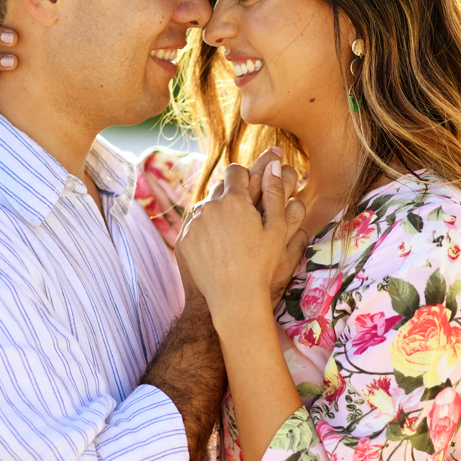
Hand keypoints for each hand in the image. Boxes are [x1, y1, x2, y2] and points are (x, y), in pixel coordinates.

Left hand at [177, 158, 305, 320]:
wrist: (234, 297)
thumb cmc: (261, 263)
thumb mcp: (276, 228)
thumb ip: (274, 192)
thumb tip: (273, 164)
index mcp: (234, 199)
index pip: (235, 171)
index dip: (245, 178)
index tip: (251, 192)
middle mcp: (209, 206)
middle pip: (219, 187)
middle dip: (231, 196)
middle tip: (243, 218)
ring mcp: (193, 223)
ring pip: (205, 206)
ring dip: (216, 212)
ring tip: (230, 236)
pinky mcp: (183, 239)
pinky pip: (194, 225)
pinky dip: (204, 230)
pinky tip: (217, 248)